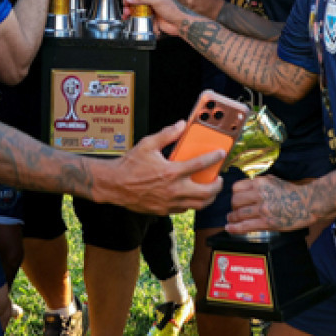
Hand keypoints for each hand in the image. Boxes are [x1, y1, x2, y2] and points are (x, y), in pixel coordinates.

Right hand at [95, 120, 222, 213]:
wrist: (114, 185)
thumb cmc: (130, 165)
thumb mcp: (147, 144)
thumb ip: (167, 134)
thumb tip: (181, 125)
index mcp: (171, 172)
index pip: (200, 164)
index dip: (214, 158)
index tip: (221, 154)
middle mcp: (174, 189)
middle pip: (206, 192)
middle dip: (217, 186)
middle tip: (219, 179)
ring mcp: (170, 203)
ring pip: (199, 205)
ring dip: (208, 197)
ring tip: (209, 189)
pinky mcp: (164, 210)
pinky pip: (185, 209)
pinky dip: (192, 203)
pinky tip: (191, 195)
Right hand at [124, 0, 194, 36]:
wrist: (178, 24)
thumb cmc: (173, 9)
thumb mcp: (157, 1)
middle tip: (126, 2)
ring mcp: (148, 3)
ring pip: (134, 2)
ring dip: (128, 7)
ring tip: (127, 13)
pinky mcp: (147, 12)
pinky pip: (136, 12)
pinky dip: (130, 14)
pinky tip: (127, 17)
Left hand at [227, 174, 320, 233]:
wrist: (307, 203)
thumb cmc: (292, 192)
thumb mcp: (273, 181)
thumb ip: (258, 183)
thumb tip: (245, 188)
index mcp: (260, 182)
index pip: (236, 187)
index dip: (234, 194)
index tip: (235, 199)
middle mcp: (259, 194)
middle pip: (235, 201)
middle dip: (233, 207)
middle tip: (235, 210)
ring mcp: (263, 209)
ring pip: (238, 214)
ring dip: (232, 218)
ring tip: (231, 219)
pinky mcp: (267, 222)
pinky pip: (245, 226)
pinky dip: (235, 228)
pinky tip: (229, 228)